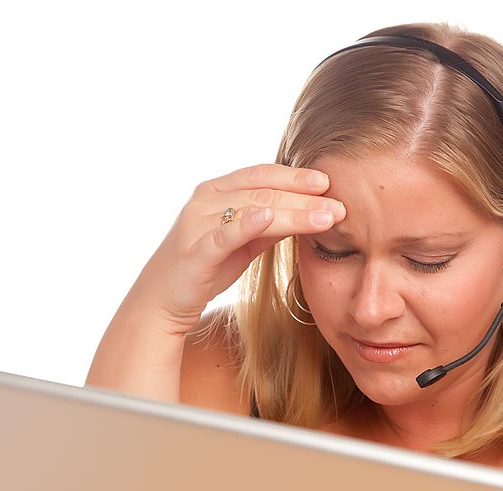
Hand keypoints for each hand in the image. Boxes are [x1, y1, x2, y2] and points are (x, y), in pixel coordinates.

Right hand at [135, 163, 346, 334]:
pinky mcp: (194, 252)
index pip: (262, 176)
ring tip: (325, 216)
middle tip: (340, 204)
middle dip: (304, 197)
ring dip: (292, 211)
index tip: (329, 181)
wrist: (162, 303)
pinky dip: (247, 224)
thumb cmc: (204, 270)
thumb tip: (305, 212)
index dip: (295, 176)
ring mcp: (197, 224)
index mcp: (216, 192)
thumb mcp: (242, 244)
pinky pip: (224, 235)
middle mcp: (205, 201)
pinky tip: (270, 218)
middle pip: (263, 192)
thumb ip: (267, 226)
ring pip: (252, 209)